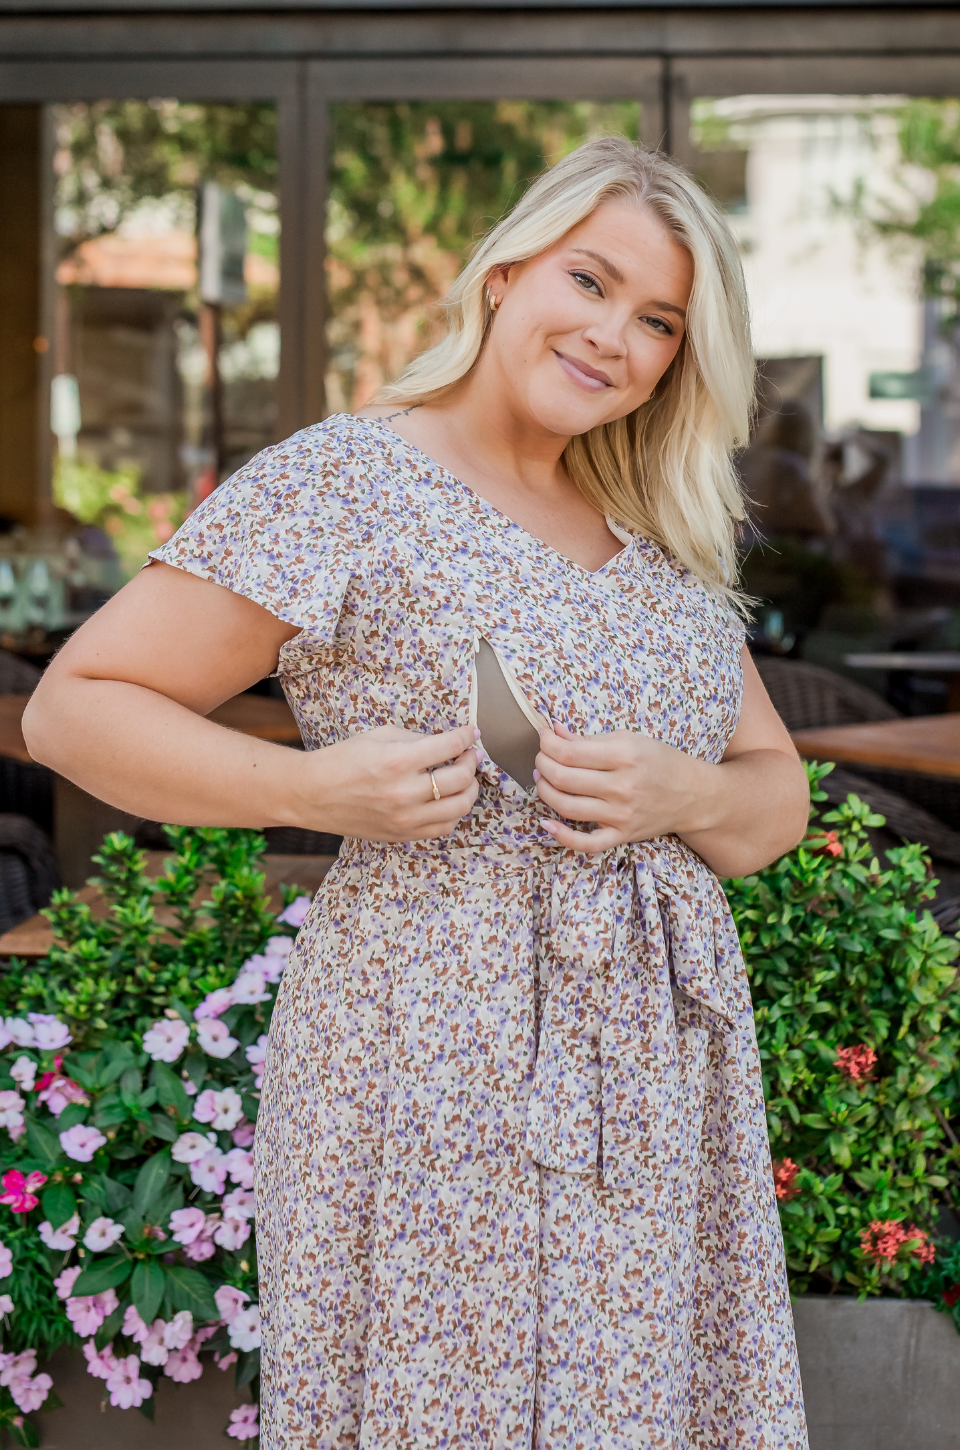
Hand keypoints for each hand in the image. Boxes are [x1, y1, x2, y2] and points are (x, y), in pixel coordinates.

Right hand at [298, 724, 480, 841]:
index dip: (467, 737)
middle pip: (461, 778)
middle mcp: (405, 792)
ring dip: (470, 790)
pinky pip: (443, 827)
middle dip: (472, 762)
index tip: (471, 734)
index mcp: (398, 760)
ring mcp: (405, 818)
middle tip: (470, 755)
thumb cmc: (342, 760)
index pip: (450, 746)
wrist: (312, 795)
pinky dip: (453, 813)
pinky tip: (449, 800)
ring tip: (465, 779)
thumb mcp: (378, 736)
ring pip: (459, 807)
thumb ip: (416, 739)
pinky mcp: (402, 834)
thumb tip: (447, 743)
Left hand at [533, 722, 708, 854]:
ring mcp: (622, 814)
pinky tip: (546, 823)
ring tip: (543, 779)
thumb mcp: (629, 740)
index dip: (548, 744)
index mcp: (624, 756)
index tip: (545, 738)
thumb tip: (554, 732)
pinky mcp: (622, 835)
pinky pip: (587, 843)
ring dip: (545, 792)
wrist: (694, 794)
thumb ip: (589, 738)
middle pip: (564, 778)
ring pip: (567, 807)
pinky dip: (562, 837)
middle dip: (543, 765)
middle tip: (542, 758)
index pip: (570, 752)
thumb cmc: (660, 761)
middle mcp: (622, 786)